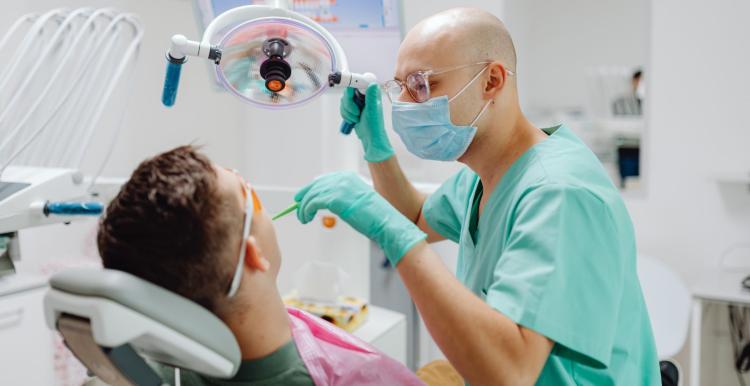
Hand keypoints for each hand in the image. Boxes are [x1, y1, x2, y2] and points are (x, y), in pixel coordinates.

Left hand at [295, 172, 424, 265]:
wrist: (385, 221)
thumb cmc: (374, 216)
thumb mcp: (356, 201)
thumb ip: (342, 198)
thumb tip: (326, 202)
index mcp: (348, 177)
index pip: (323, 180)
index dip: (310, 188)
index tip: (302, 196)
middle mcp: (342, 179)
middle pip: (315, 186)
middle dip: (304, 197)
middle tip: (298, 208)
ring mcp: (338, 188)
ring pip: (311, 195)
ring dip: (303, 208)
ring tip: (303, 218)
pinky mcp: (334, 199)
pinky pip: (312, 203)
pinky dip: (306, 211)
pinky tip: (306, 218)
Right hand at [340, 83, 393, 162]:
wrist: (370, 137)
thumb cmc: (374, 125)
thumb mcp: (373, 110)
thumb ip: (371, 97)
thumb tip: (372, 84)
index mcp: (371, 93)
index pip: (358, 82)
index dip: (352, 86)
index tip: (350, 94)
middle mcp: (364, 95)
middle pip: (348, 92)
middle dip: (349, 104)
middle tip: (356, 112)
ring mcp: (357, 101)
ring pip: (344, 100)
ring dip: (347, 111)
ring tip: (356, 118)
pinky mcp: (352, 108)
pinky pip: (342, 107)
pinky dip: (345, 114)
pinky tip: (353, 120)